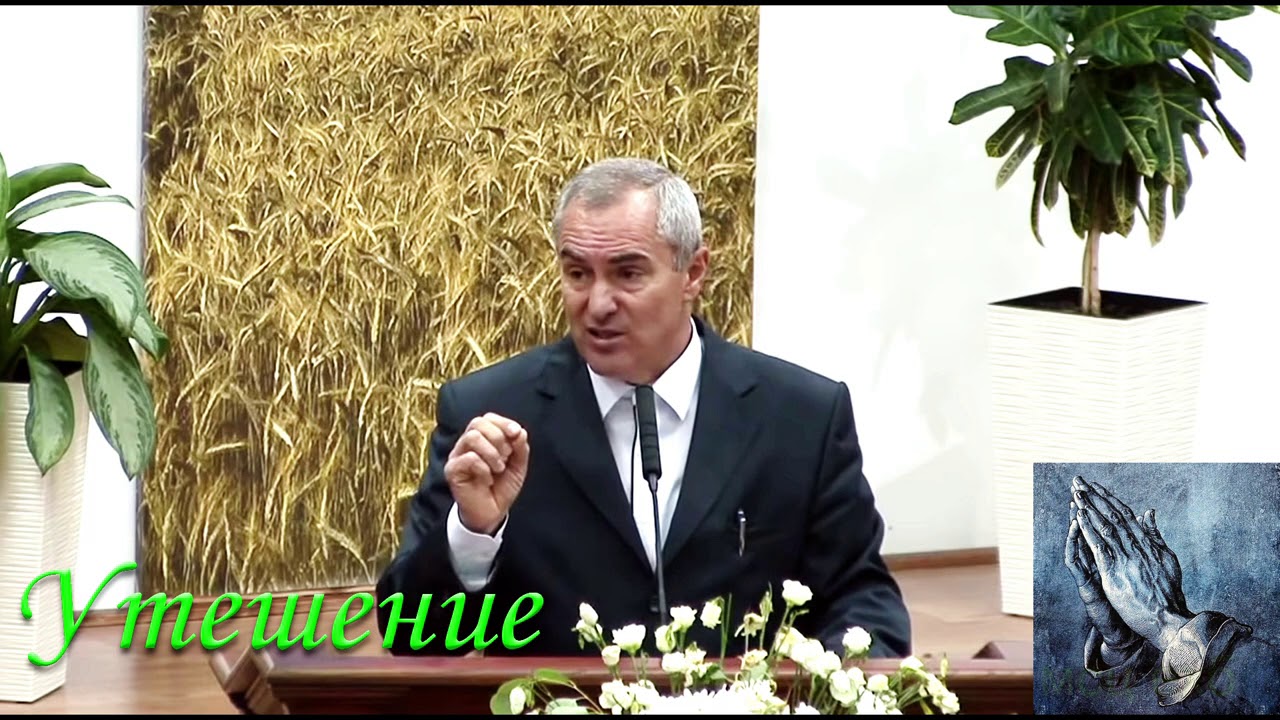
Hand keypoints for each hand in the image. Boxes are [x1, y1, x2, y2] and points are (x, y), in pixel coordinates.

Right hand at [445, 412, 528, 534]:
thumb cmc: (501, 487)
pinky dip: (483, 468)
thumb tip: (519, 431)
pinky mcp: (452, 470)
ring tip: (498, 469)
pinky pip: (468, 458)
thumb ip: (520, 447)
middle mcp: (467, 444)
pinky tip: (487, 479)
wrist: (492, 513)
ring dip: (492, 453)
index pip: (488, 418)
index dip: (504, 423)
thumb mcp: (518, 465)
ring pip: (472, 437)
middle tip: (506, 457)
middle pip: (477, 423)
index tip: (516, 434)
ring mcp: (457, 456)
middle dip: (498, 437)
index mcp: (482, 439)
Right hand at [1065, 499, 1136, 650]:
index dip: (1099, 507)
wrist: (1134, 629)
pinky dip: (1075, 542)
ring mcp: (1090, 573)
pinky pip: (1076, 561)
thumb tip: (1146, 518)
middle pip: (1089, 531)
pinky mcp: (1086, 585)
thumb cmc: (1136, 602)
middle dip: (1084, 507)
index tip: (1095, 487)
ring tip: (1075, 501)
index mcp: (1111, 557)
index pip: (1104, 527)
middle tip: (1077, 486)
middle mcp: (1097, 563)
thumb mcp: (1140, 569)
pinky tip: (1075, 526)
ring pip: (1080, 542)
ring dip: (1077, 520)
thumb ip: (1140, 544)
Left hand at [1073, 475, 1191, 651]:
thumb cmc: (1169, 592)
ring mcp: (1125, 560)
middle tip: (1078, 481)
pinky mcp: (1114, 574)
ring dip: (1088, 508)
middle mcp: (1136, 547)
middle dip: (1094, 497)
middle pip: (1112, 516)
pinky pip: (1098, 547)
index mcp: (1148, 543)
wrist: (1170, 619)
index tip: (1095, 486)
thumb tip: (1148, 512)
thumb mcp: (1167, 558)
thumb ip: (1155, 535)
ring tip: (1076, 493)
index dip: (1108, 499)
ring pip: (1104, 527)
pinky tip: (1078, 517)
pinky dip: (1088, 530)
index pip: (1125, 515)